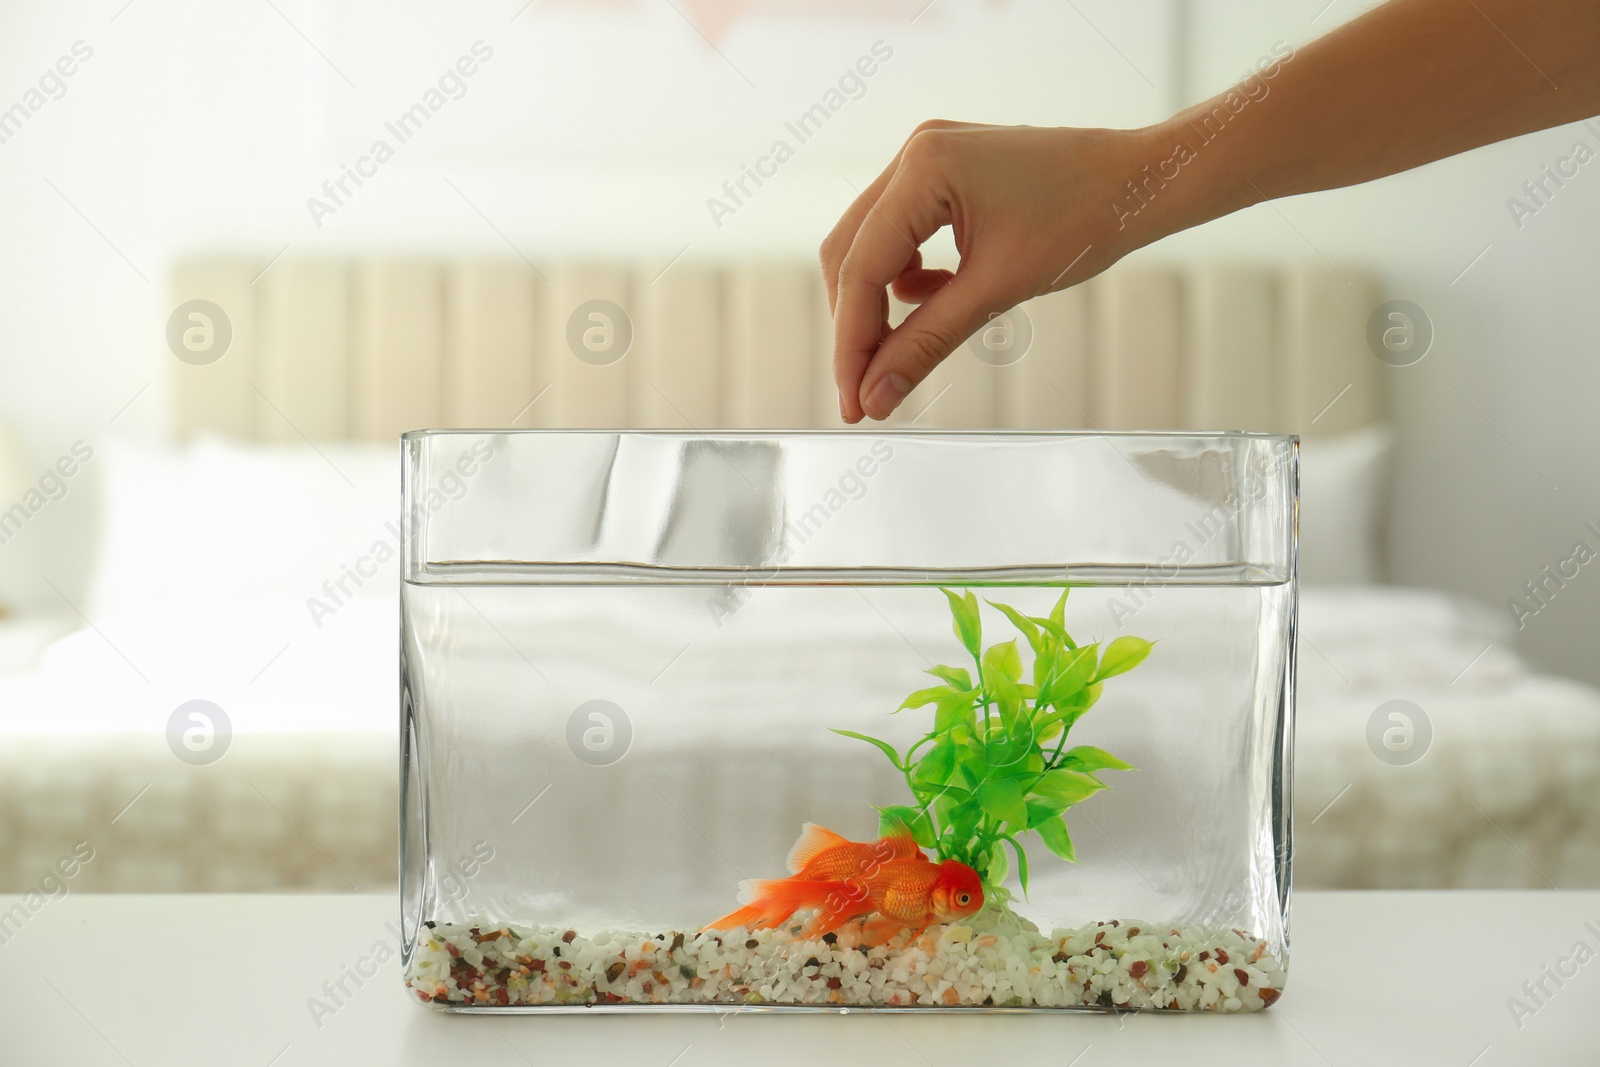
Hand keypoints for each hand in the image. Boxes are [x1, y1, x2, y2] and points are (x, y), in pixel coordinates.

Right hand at [819, 121, 1159, 422]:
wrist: (1142, 183)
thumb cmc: (1086, 222)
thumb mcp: (997, 291)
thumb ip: (926, 344)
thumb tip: (875, 396)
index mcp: (924, 169)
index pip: (861, 270)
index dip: (851, 344)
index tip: (853, 402)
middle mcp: (915, 152)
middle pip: (850, 252)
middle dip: (856, 325)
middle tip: (865, 389)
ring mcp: (928, 156)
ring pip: (870, 243)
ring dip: (878, 301)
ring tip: (901, 349)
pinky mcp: (946, 171)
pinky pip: (901, 231)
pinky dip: (907, 274)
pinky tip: (935, 298)